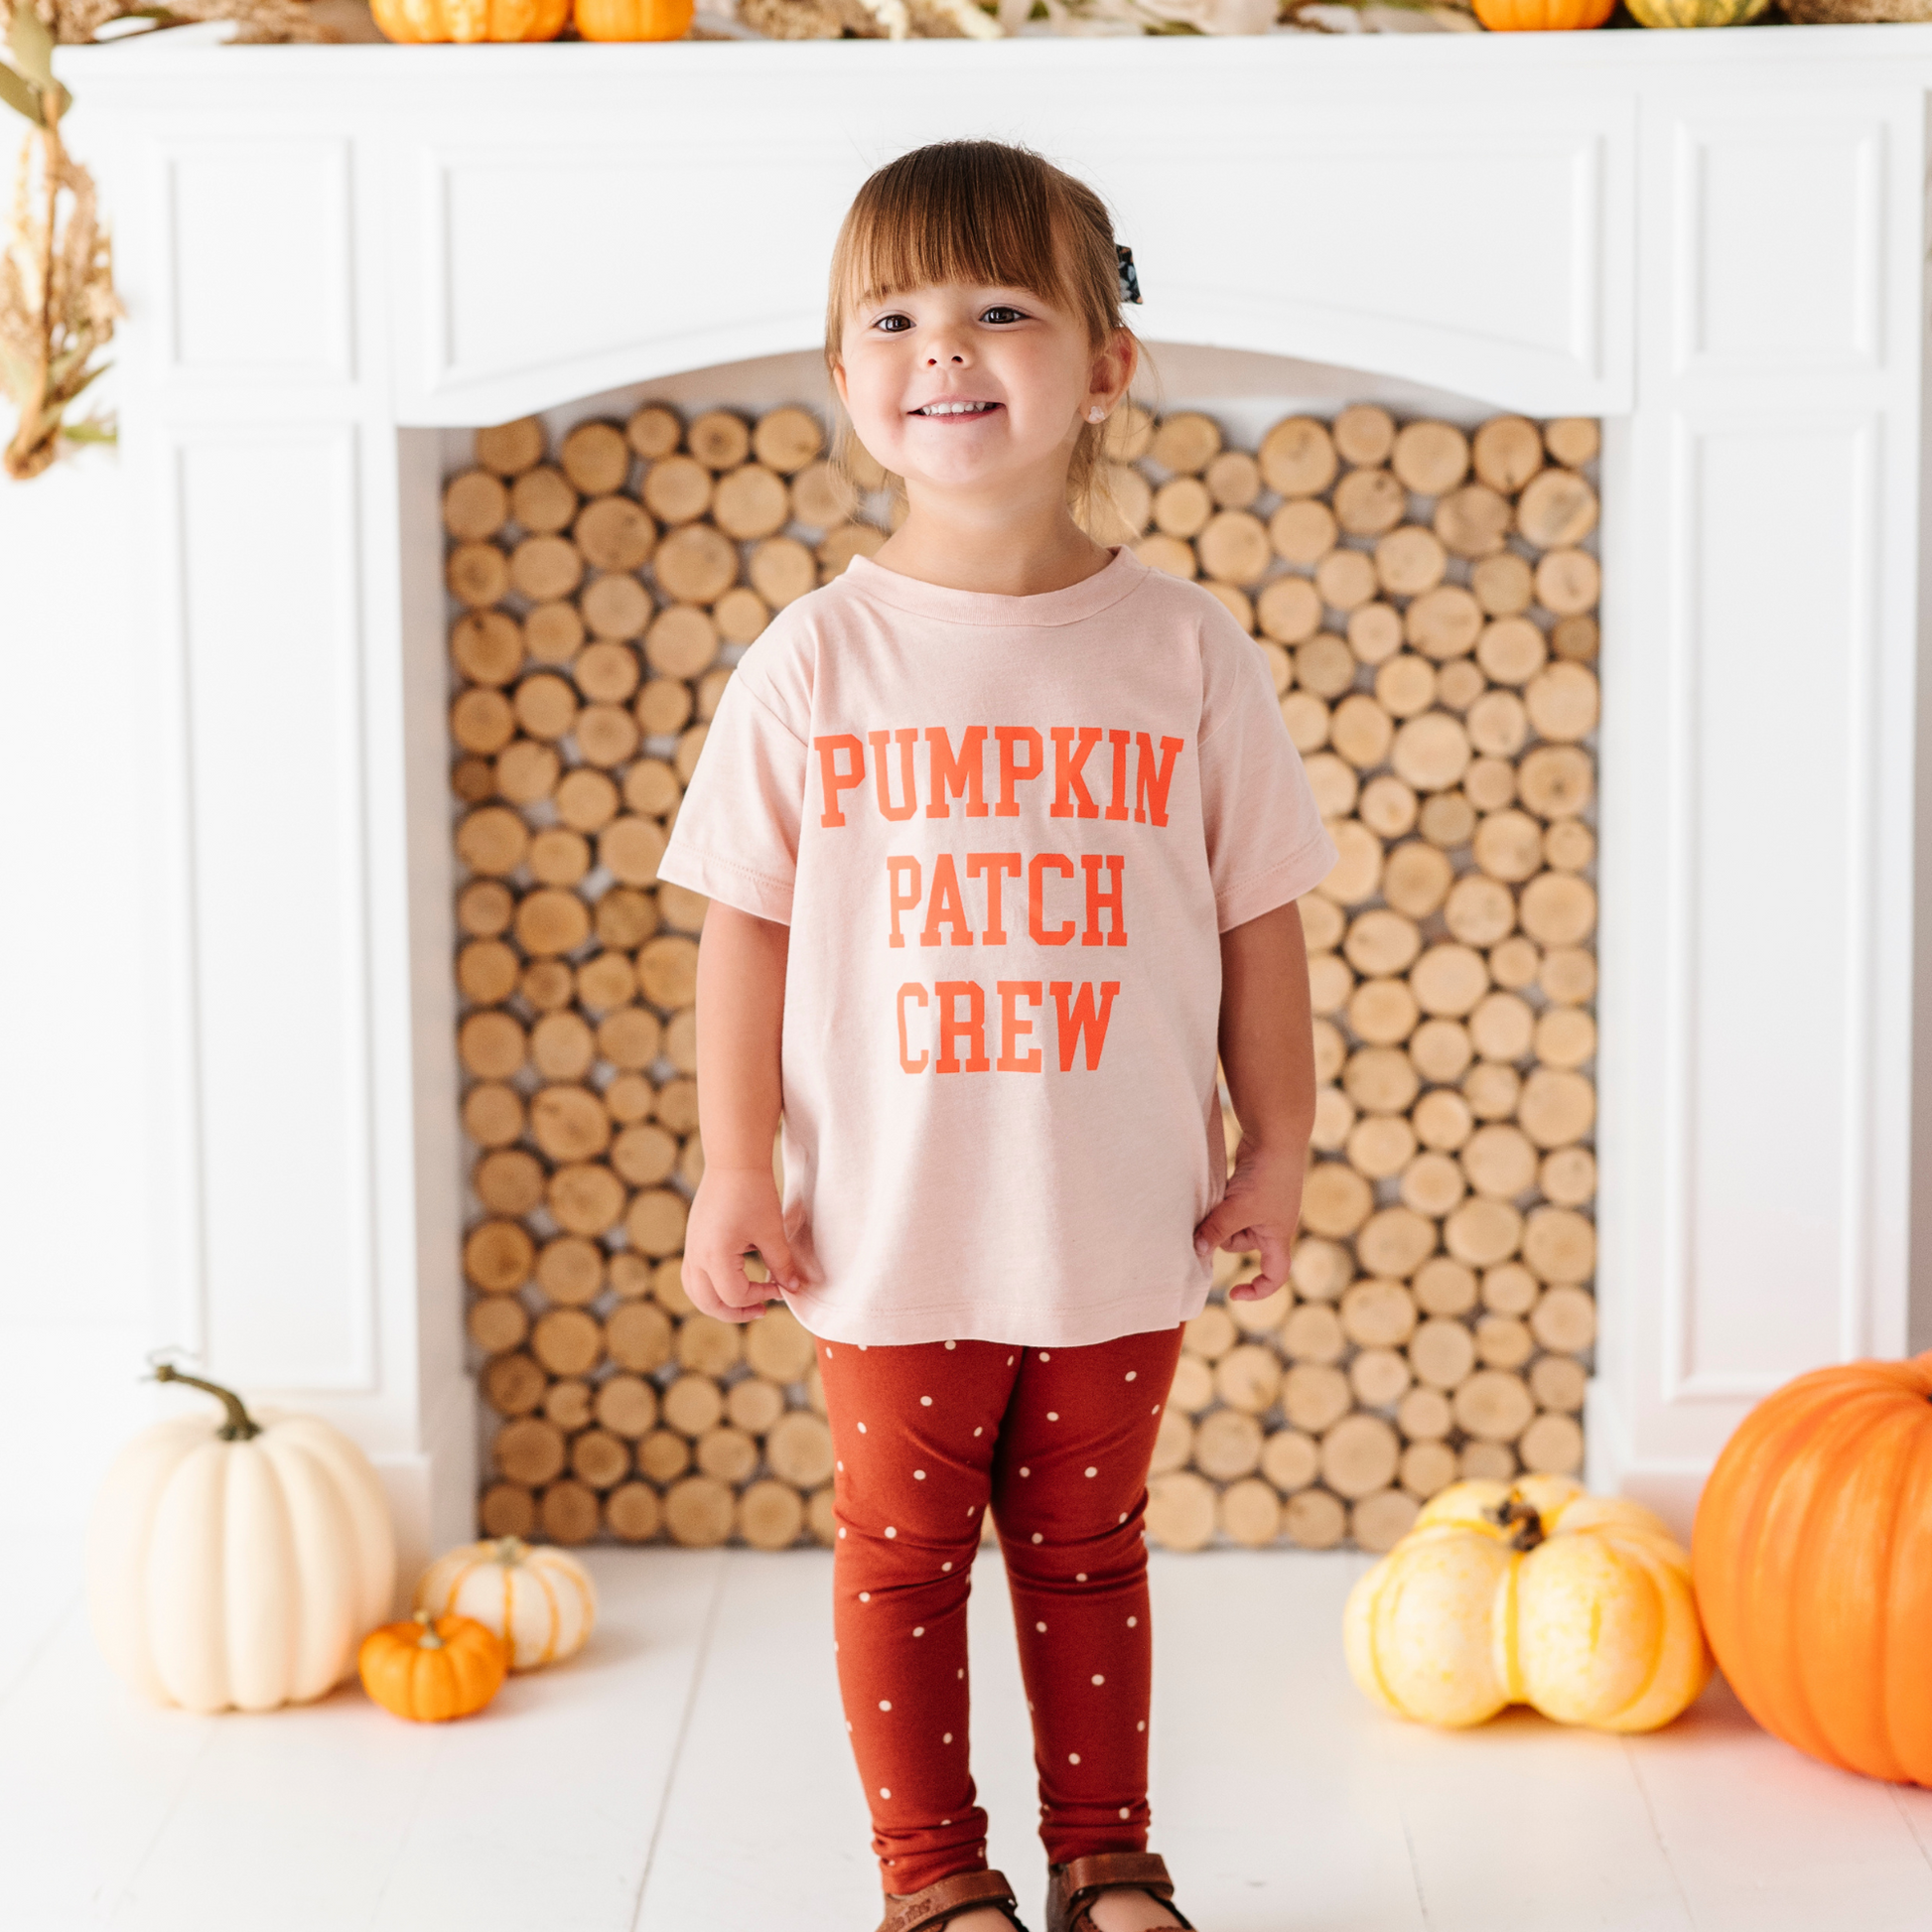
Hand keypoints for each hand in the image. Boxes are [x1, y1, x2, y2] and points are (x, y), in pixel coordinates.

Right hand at [682, 1165, 804, 1324]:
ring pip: (695, 1293)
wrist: (733, 1162)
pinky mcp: (692, 1241)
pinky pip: (692, 1276)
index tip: (780, 1286)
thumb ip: (782, 1265)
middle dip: (736, 1312)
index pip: (735, 1296)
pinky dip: (709, 1287)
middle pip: (709, 1303)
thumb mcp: (772, 1232)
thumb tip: (793, 1289)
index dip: (761, 1296)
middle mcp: (697, 1257)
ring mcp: (691, 1248)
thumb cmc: (754, 1194)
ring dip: (718, 1303)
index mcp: (716, 1257)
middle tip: (761, 1310)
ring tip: (744, 1302)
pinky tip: (731, 1281)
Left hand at [1193, 1138, 1305, 1299]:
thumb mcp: (1239, 1209)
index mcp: (1278, 1236)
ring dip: (1220, 1217)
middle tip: (1214, 1220)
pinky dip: (1220, 1204)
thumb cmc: (1267, 1177)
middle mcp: (1272, 1224)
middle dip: (1224, 1236)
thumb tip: (1197, 1251)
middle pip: (1242, 1245)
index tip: (1235, 1292)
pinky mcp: (1251, 1188)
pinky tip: (1213, 1193)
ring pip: (1233, 1224)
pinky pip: (1230, 1207)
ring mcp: (1262, 1205)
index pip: (1276, 1275)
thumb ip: (1217, 1231)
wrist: (1275, 1136)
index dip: (1258, 1289)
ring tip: (1216, 1201)